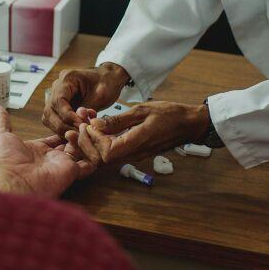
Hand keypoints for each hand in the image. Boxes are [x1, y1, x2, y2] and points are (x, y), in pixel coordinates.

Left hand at [0, 103, 95, 198]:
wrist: (13, 183)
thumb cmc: (5, 163)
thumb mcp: (1, 134)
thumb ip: (0, 119)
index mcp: (37, 150)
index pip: (55, 137)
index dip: (63, 126)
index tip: (71, 115)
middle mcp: (51, 158)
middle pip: (70, 141)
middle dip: (77, 128)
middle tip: (83, 114)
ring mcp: (62, 165)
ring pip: (81, 148)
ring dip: (84, 135)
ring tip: (83, 122)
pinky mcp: (71, 172)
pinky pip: (88, 163)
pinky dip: (91, 151)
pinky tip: (89, 137)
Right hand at [41, 62, 128, 135]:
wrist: (109, 79)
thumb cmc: (107, 83)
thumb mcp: (101, 94)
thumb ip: (87, 107)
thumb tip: (76, 121)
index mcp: (66, 79)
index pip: (58, 101)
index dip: (68, 116)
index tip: (81, 125)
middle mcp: (57, 87)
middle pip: (49, 111)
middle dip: (64, 125)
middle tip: (80, 132)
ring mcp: (56, 96)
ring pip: (49, 118)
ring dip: (63, 128)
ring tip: (80, 131)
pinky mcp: (59, 106)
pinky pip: (55, 120)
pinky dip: (65, 127)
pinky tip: (78, 130)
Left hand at [65, 100, 211, 165]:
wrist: (188, 124)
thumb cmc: (168, 114)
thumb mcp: (142, 110)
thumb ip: (118, 120)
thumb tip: (95, 124)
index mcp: (136, 143)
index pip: (106, 152)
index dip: (94, 140)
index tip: (89, 123)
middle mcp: (133, 154)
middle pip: (102, 159)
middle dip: (87, 143)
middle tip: (79, 127)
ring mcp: (134, 155)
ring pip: (106, 158)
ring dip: (92, 144)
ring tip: (85, 127)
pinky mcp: (135, 152)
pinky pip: (113, 153)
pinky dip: (101, 144)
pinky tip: (98, 130)